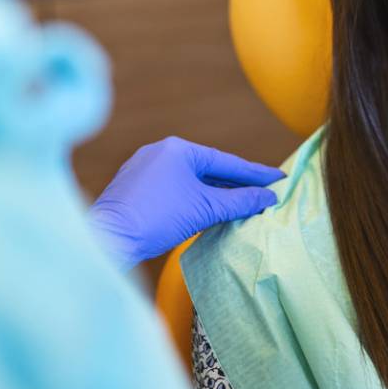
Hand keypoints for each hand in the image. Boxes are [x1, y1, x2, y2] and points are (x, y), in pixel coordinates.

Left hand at [89, 137, 283, 269]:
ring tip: (241, 203)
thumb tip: (268, 197)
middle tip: (264, 191)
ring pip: (190, 180)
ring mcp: (144, 168)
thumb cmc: (156, 218)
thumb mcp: (205, 209)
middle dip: (236, 183)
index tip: (279, 178)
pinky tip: (207, 210)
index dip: (255, 173)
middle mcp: (160, 151)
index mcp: (178, 149)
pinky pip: (174, 188)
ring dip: (215, 193)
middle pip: (209, 169)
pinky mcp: (134, 187)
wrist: (107, 239)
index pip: (227, 162)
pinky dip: (194, 197)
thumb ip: (240, 201)